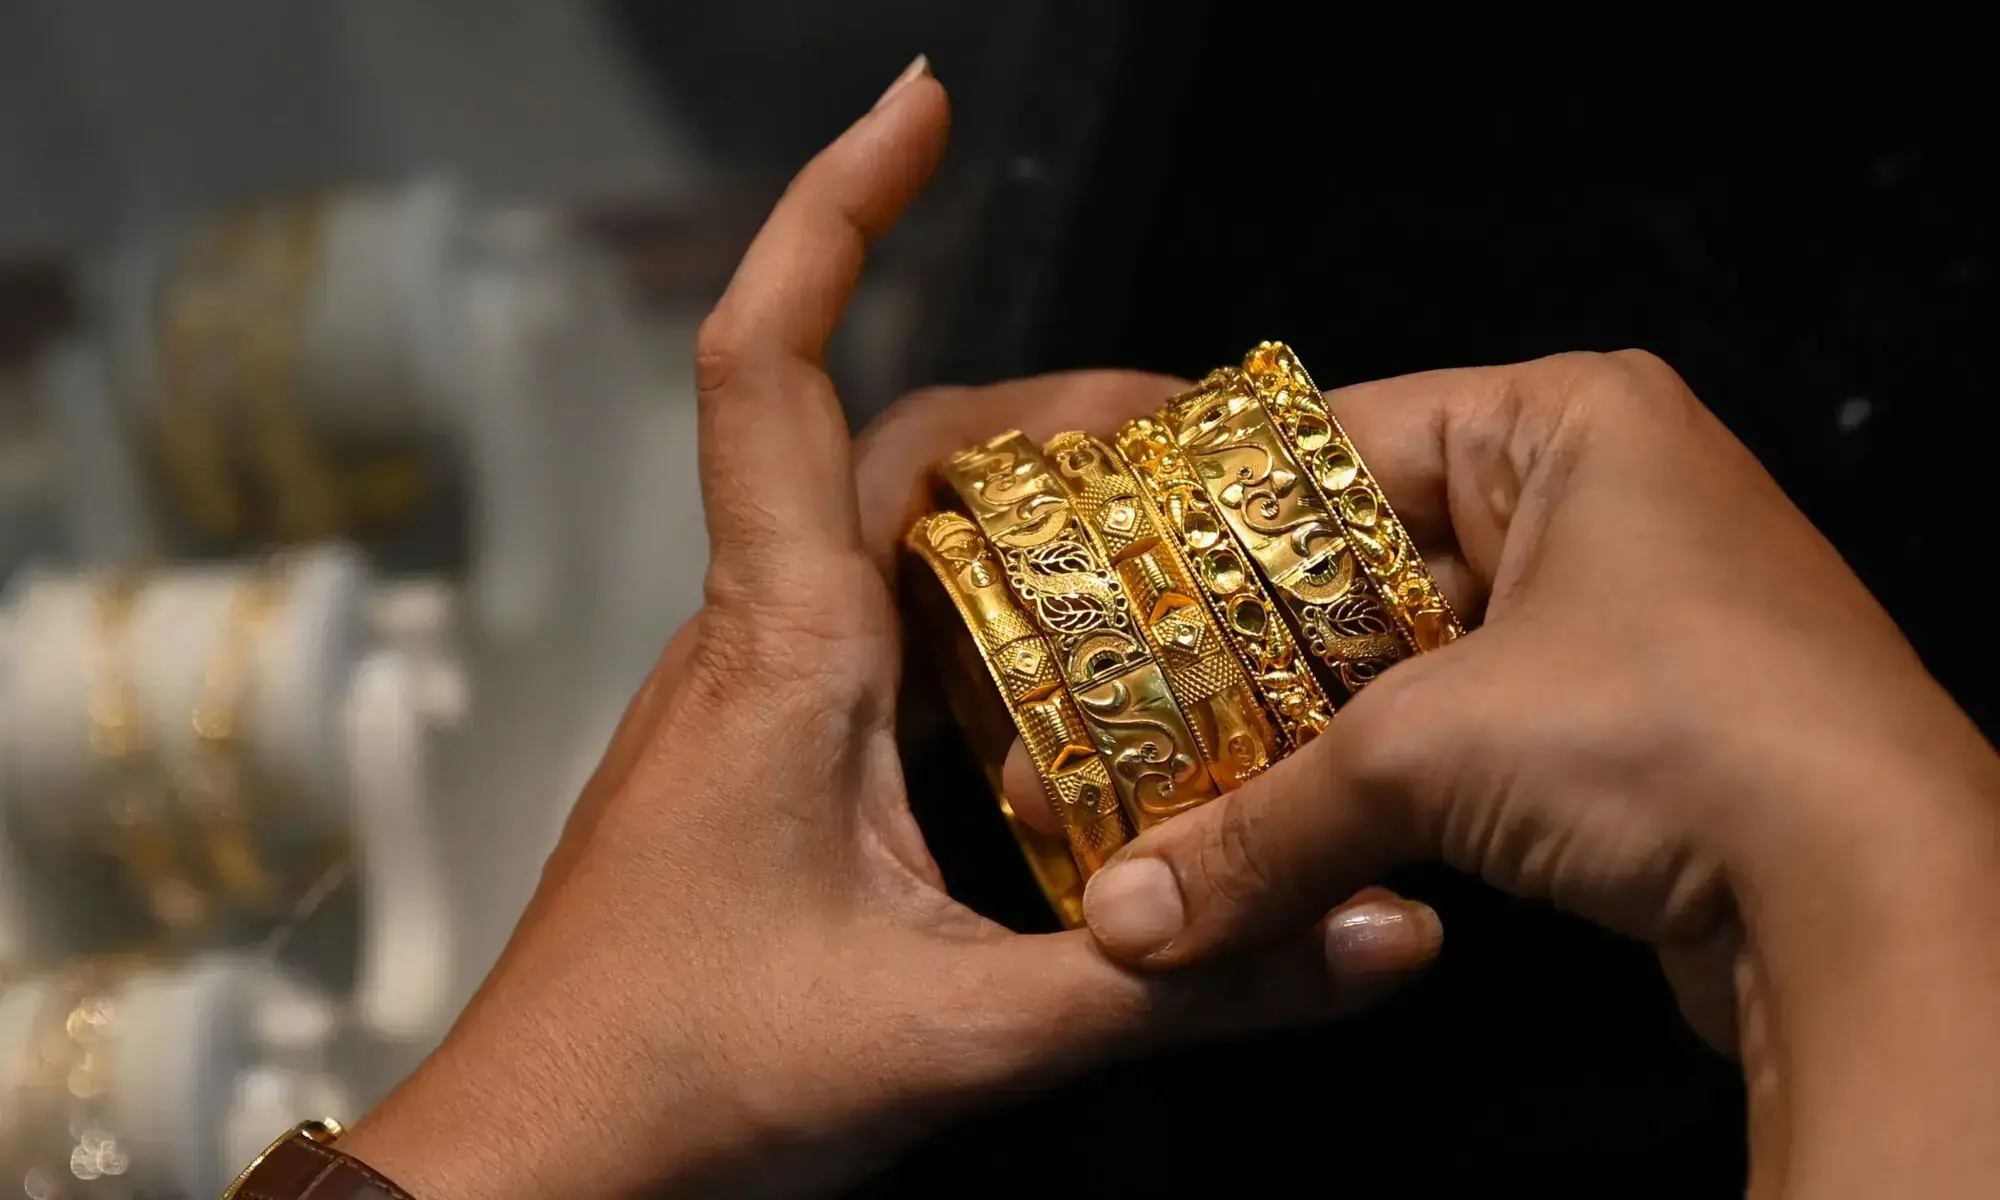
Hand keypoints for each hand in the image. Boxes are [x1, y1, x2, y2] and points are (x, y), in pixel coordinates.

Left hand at [335, 62, 1438, 1199]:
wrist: (529, 1175)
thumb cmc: (678, 1091)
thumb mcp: (958, 1038)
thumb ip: (1175, 987)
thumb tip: (1378, 935)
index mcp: (780, 651)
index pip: (771, 368)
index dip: (835, 212)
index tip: (916, 107)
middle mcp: (753, 644)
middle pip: (890, 442)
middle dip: (1039, 406)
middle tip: (1187, 436)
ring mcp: (749, 701)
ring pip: (883, 536)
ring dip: (1012, 510)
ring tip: (1158, 537)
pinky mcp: (762, 762)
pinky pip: (876, 633)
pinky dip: (979, 615)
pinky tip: (1073, 688)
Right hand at [1036, 351, 1999, 1195]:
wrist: (1883, 906)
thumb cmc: (1694, 736)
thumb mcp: (1429, 755)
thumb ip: (1260, 825)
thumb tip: (1127, 916)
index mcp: (1565, 420)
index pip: (1329, 446)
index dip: (1207, 525)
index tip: (1106, 588)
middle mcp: (1602, 500)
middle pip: (1362, 569)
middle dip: (1247, 661)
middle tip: (1126, 713)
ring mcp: (1624, 618)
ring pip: (1410, 668)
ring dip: (1307, 742)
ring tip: (1184, 789)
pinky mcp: (1634, 729)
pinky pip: (1467, 740)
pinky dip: (1383, 793)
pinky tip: (1292, 837)